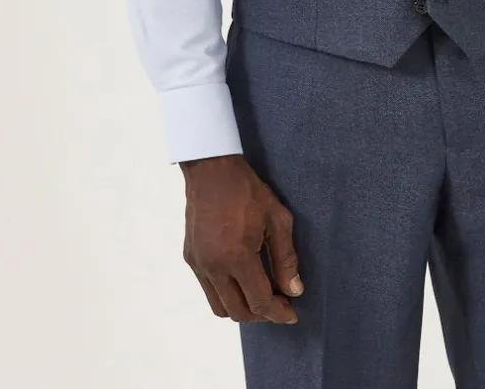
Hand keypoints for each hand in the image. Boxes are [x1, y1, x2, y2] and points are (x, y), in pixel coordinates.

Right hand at [180, 154, 302, 323]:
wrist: (211, 170)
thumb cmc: (248, 190)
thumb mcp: (277, 219)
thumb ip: (286, 258)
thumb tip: (294, 291)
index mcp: (237, 256)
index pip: (259, 302)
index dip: (278, 313)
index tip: (291, 314)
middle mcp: (213, 266)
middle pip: (238, 312)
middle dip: (262, 315)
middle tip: (279, 304)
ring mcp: (198, 264)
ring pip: (220, 307)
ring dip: (242, 308)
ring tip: (260, 295)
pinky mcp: (190, 258)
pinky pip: (208, 289)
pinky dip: (226, 294)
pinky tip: (241, 279)